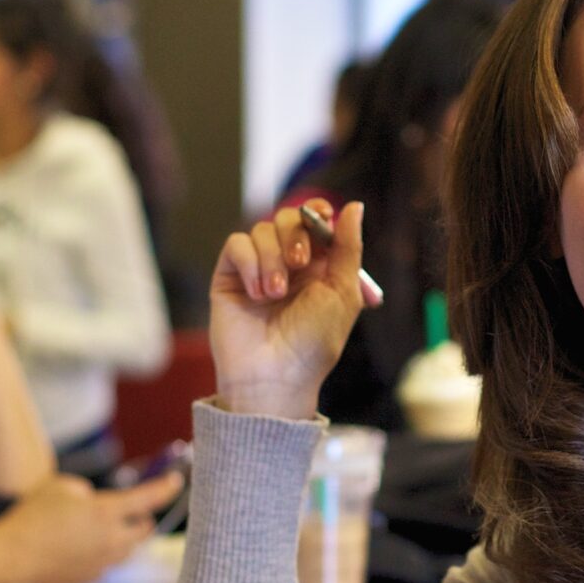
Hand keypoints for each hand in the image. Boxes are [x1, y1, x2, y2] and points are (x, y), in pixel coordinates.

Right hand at [0, 473, 182, 582]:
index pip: (148, 498)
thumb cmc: (30, 519)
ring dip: (123, 539)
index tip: (176, 482)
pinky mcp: (90, 581)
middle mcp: (111, 541)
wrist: (9, 560)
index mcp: (106, 513)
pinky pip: (105, 565)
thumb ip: (83, 491)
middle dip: (141, 519)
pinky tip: (78, 550)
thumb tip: (92, 502)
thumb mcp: (58, 488)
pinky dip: (101, 555)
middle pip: (144, 530)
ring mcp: (102, 564)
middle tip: (132, 511)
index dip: (165, 488)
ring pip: (126, 550)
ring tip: (101, 530)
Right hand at [208, 199, 373, 419]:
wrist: (275, 376)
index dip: (316, 213)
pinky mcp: (230, 277)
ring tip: (275, 294)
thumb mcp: (342, 293)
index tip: (320, 216)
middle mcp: (287, 264)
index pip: (315, 222)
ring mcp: (257, 270)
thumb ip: (348, 248)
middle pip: (288, 218)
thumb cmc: (314, 343)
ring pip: (262, 230)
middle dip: (295, 235)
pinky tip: (257, 294)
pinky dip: (250, 263)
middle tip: (299, 265)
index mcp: (319, 267)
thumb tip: (353, 206)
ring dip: (272, 258)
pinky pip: (237, 245)